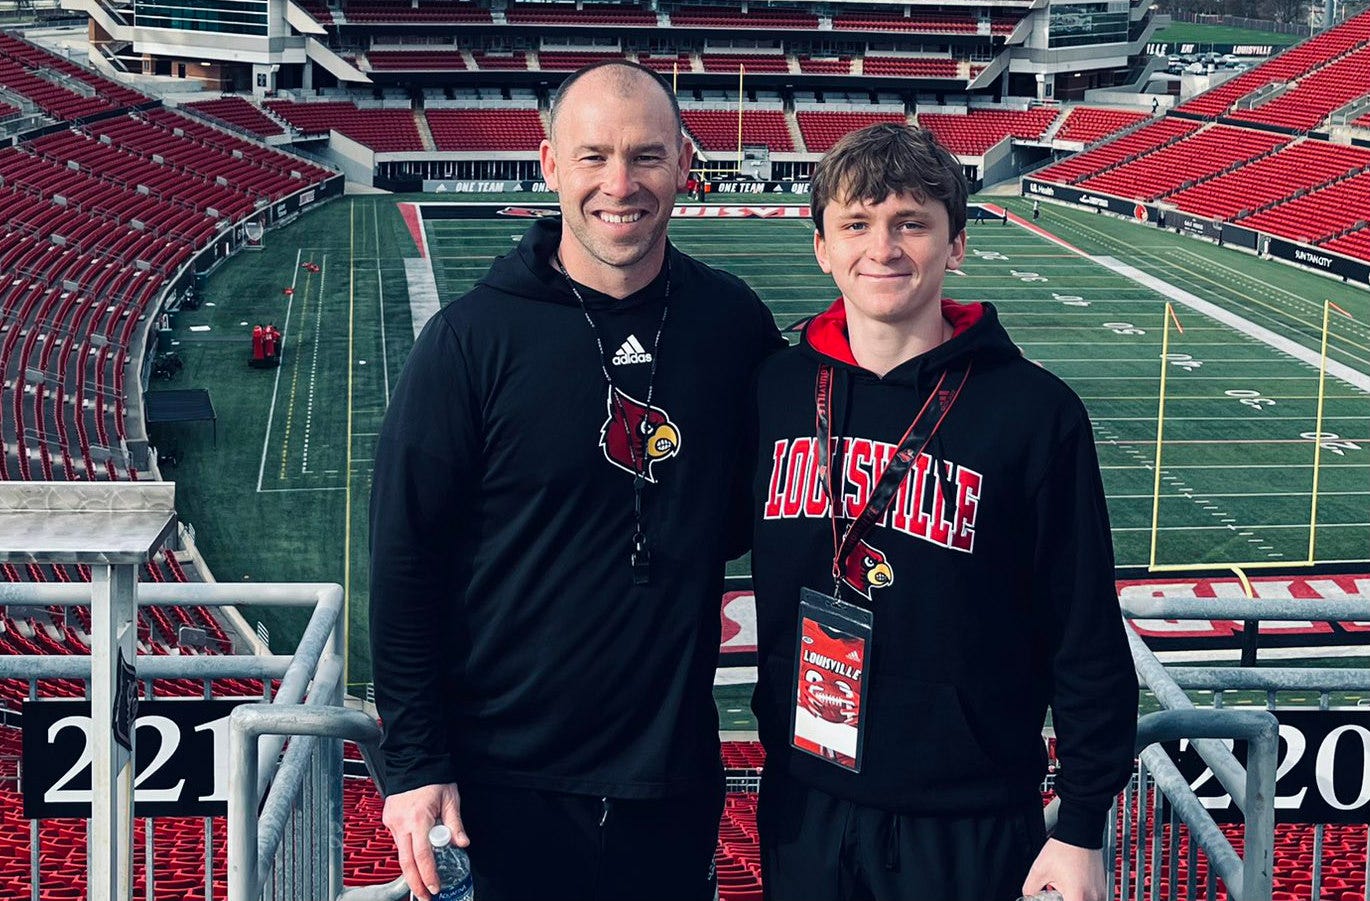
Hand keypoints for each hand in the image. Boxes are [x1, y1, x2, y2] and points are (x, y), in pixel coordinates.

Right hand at [382, 782, 465, 900]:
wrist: (414, 760)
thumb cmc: (433, 776)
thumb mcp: (450, 799)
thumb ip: (455, 824)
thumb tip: (462, 843)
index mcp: (418, 818)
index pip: (423, 855)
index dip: (428, 875)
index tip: (434, 888)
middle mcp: (402, 822)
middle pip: (406, 862)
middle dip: (415, 883)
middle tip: (424, 897)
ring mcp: (393, 821)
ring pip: (401, 853)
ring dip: (410, 869)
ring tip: (421, 883)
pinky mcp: (389, 819)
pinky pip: (398, 841)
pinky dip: (407, 852)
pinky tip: (415, 860)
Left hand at [1020, 838, 1105, 900]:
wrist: (1080, 833)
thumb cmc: (1064, 849)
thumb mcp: (1039, 870)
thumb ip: (1031, 889)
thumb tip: (1029, 896)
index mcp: (1077, 897)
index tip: (1050, 897)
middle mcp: (1092, 898)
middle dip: (1063, 899)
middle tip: (1054, 892)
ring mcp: (1099, 894)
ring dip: (1072, 898)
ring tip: (1064, 887)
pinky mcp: (1101, 888)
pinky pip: (1091, 898)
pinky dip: (1081, 895)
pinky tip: (1072, 885)